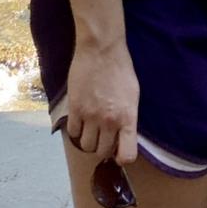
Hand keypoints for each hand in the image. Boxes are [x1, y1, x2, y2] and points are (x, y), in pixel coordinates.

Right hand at [65, 41, 138, 165]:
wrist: (101, 50)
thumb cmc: (121, 69)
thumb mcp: (133, 95)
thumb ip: (128, 117)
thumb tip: (123, 134)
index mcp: (128, 118)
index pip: (127, 155)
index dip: (121, 157)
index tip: (118, 151)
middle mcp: (109, 121)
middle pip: (102, 152)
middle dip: (103, 148)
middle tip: (102, 137)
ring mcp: (90, 116)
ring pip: (86, 145)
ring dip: (88, 140)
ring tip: (90, 130)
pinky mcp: (75, 108)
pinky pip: (72, 132)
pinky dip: (76, 130)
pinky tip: (80, 121)